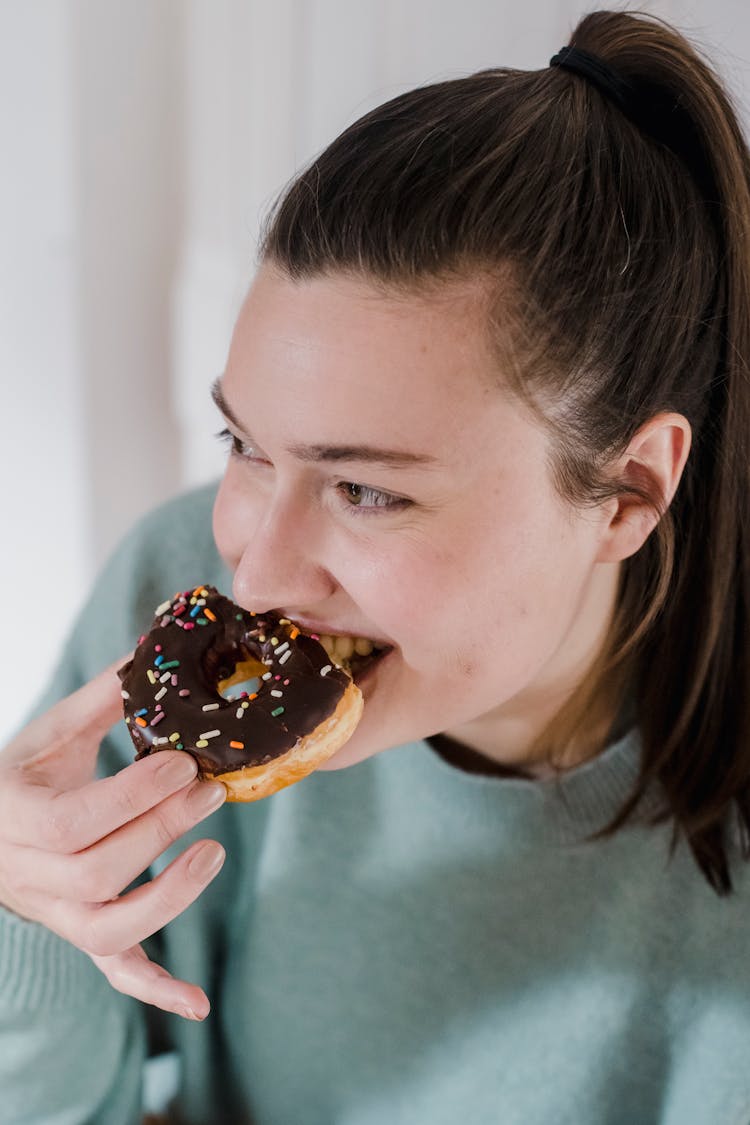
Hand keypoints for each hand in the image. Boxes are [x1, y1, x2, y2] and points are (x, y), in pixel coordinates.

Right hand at [0, 658, 225, 1019]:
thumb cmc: (22, 779)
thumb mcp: (49, 736)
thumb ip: (99, 700)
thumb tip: (152, 651)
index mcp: (13, 817)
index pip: (71, 822)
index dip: (130, 797)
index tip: (181, 762)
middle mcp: (28, 877)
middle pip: (97, 873)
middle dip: (162, 830)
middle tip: (212, 790)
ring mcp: (54, 913)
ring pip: (106, 930)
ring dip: (168, 898)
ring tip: (215, 852)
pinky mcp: (80, 933)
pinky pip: (114, 973)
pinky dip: (156, 989)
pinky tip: (198, 1002)